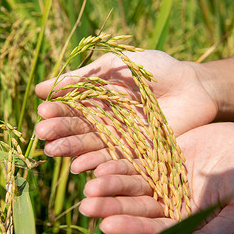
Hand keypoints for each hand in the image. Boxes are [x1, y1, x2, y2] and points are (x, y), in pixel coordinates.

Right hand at [35, 51, 216, 172]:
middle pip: (78, 129)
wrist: (194, 85)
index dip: (57, 110)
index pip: (72, 107)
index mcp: (98, 100)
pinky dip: (97, 164)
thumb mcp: (114, 66)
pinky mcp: (136, 154)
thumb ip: (81, 78)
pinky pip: (114, 160)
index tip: (41, 112)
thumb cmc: (155, 69)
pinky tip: (79, 166)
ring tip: (52, 151)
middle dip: (59, 131)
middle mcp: (105, 122)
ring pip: (92, 146)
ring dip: (72, 149)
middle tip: (42, 134)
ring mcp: (120, 139)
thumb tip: (39, 88)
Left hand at [78, 123, 233, 233]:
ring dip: (110, 186)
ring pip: (130, 186)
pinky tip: (101, 166)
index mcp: (184, 224)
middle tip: (87, 206)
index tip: (108, 226)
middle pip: (135, 209)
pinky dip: (118, 164)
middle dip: (111, 208)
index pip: (155, 231)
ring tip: (90, 186)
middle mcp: (167, 205)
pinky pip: (134, 162)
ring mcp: (160, 182)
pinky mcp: (156, 159)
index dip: (132, 228)